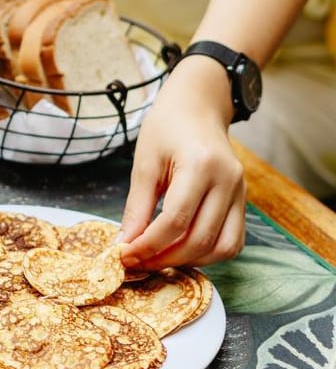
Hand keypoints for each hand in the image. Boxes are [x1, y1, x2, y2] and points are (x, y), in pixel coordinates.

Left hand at [117, 61, 246, 269]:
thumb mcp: (144, 161)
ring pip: (222, 248)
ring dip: (189, 261)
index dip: (148, 245)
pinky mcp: (243, 200)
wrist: (197, 106)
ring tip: (158, 258)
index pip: (175, 220)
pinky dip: (208, 254)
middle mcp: (228, 180)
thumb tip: (125, 245)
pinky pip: (233, 241)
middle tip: (137, 262)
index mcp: (201, 165)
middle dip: (165, 258)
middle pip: (200, 239)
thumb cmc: (167, 127)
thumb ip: (137, 207)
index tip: (125, 256)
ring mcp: (240, 192)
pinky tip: (182, 251)